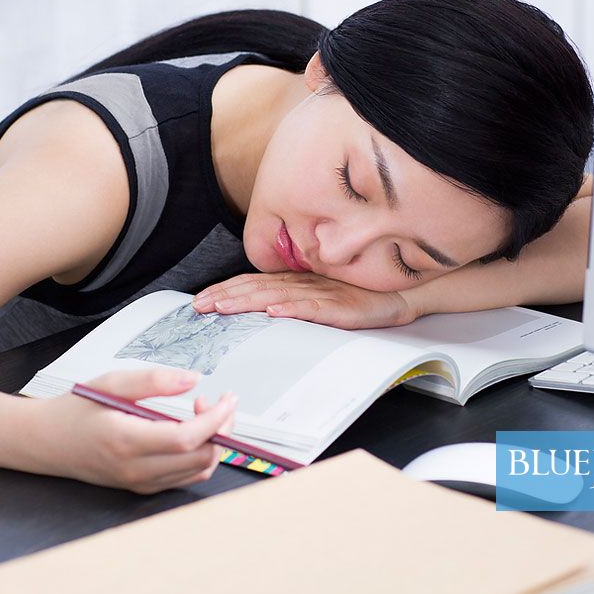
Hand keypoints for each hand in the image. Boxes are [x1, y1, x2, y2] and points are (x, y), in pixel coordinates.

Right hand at [26, 368, 235, 493]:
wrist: (46, 441)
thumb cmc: (77, 408)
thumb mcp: (111, 382)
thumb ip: (153, 380)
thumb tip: (192, 379)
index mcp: (126, 440)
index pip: (187, 438)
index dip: (215, 419)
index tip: (227, 398)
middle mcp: (134, 468)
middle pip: (199, 459)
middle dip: (220, 429)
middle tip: (216, 401)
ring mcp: (139, 482)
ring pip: (197, 472)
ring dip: (212, 443)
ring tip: (201, 411)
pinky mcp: (142, 487)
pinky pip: (184, 478)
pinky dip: (199, 456)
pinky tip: (190, 431)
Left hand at [191, 271, 417, 329]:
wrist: (395, 296)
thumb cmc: (356, 298)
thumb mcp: (316, 299)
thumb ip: (289, 300)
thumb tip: (257, 310)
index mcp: (294, 281)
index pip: (251, 284)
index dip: (225, 290)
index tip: (199, 300)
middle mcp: (302, 282)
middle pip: (256, 288)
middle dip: (225, 296)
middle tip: (199, 306)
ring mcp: (320, 293)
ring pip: (276, 295)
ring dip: (247, 301)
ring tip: (223, 308)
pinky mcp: (339, 307)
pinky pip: (312, 307)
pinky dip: (291, 309)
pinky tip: (274, 312)